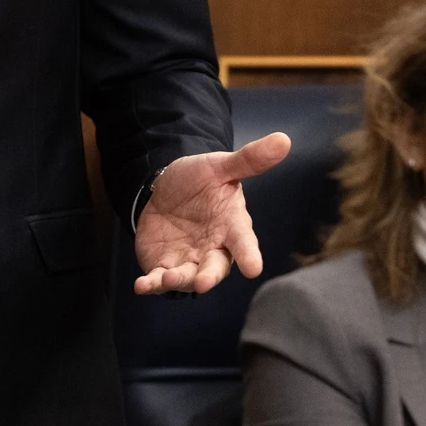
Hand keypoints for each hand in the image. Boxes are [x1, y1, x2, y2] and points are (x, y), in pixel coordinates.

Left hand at [134, 132, 290, 295]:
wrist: (166, 188)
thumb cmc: (201, 181)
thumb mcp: (220, 166)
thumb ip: (249, 160)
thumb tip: (283, 140)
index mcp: (231, 226)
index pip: (244, 242)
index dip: (249, 255)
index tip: (254, 269)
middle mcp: (213, 248)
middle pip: (215, 268)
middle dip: (209, 276)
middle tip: (203, 283)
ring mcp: (188, 260)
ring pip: (186, 278)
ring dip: (177, 280)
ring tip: (166, 277)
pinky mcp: (164, 265)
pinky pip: (158, 279)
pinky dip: (151, 284)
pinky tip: (142, 285)